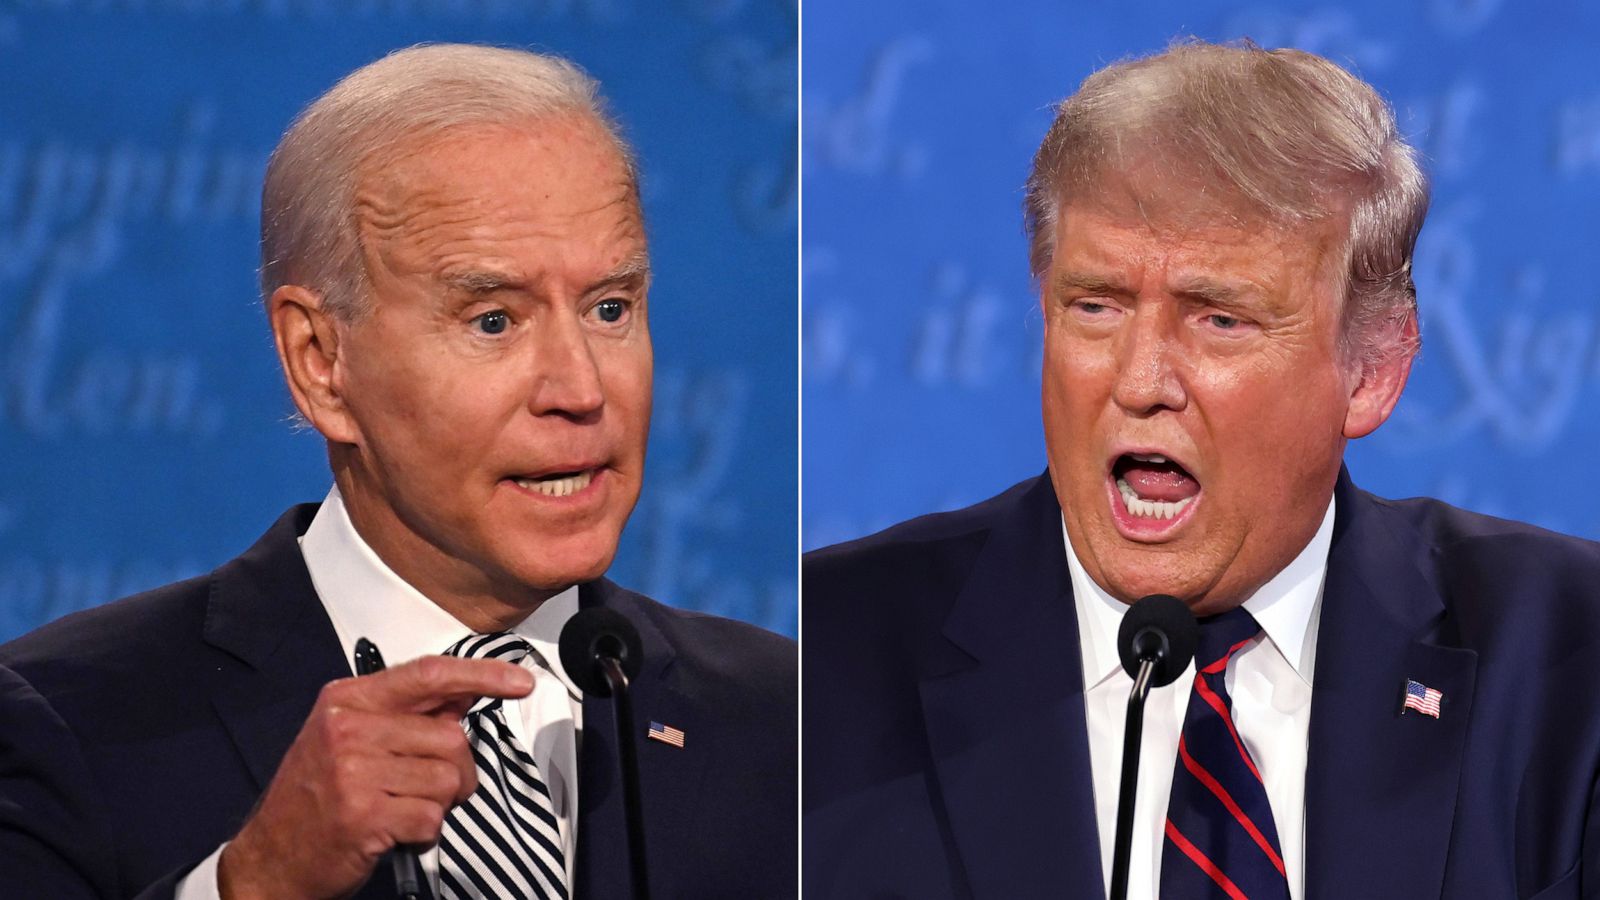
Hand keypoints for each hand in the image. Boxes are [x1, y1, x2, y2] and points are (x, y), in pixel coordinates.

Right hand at [217, 655, 533, 898]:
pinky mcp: (363, 815)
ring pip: (448, 779)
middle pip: (451, 737)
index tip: (519, 682)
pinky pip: (432, 817)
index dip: (481, 675)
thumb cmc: (316, 799)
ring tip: (400, 809)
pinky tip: (393, 833)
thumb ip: (408, 714)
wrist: (268, 860)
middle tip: (423, 790)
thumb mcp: (350, 739)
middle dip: (455, 770)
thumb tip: (469, 691)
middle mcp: (348, 728)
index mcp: (348, 700)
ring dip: (438, 804)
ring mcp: (353, 771)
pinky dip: (424, 832)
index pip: (429, 674)